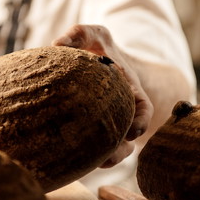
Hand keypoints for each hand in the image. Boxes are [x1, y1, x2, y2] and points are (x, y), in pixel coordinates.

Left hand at [51, 24, 153, 167]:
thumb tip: (56, 45)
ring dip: (107, 158)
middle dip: (121, 149)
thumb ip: (78, 34)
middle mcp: (123, 110)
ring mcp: (110, 122)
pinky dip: (87, 156)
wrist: (97, 62)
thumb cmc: (96, 48)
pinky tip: (72, 161)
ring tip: (95, 164)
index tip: (135, 132)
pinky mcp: (91, 130)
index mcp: (129, 91)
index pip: (143, 110)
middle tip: (109, 157)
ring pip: (114, 148)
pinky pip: (94, 148)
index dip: (141, 122)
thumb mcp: (93, 35)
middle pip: (127, 137)